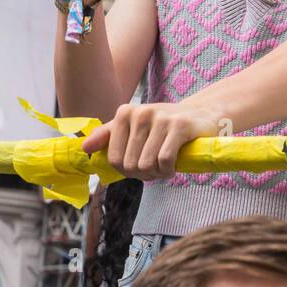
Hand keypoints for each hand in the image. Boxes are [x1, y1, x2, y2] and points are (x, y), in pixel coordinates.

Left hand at [81, 102, 220, 179]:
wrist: (202, 115)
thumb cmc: (164, 125)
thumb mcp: (135, 126)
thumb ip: (108, 136)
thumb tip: (84, 149)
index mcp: (125, 113)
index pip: (114, 158)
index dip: (127, 171)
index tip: (140, 166)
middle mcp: (140, 112)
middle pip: (130, 164)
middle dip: (144, 173)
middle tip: (156, 167)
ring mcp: (161, 117)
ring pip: (147, 164)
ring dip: (158, 173)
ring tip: (166, 166)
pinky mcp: (180, 125)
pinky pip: (165, 160)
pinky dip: (169, 170)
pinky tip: (174, 166)